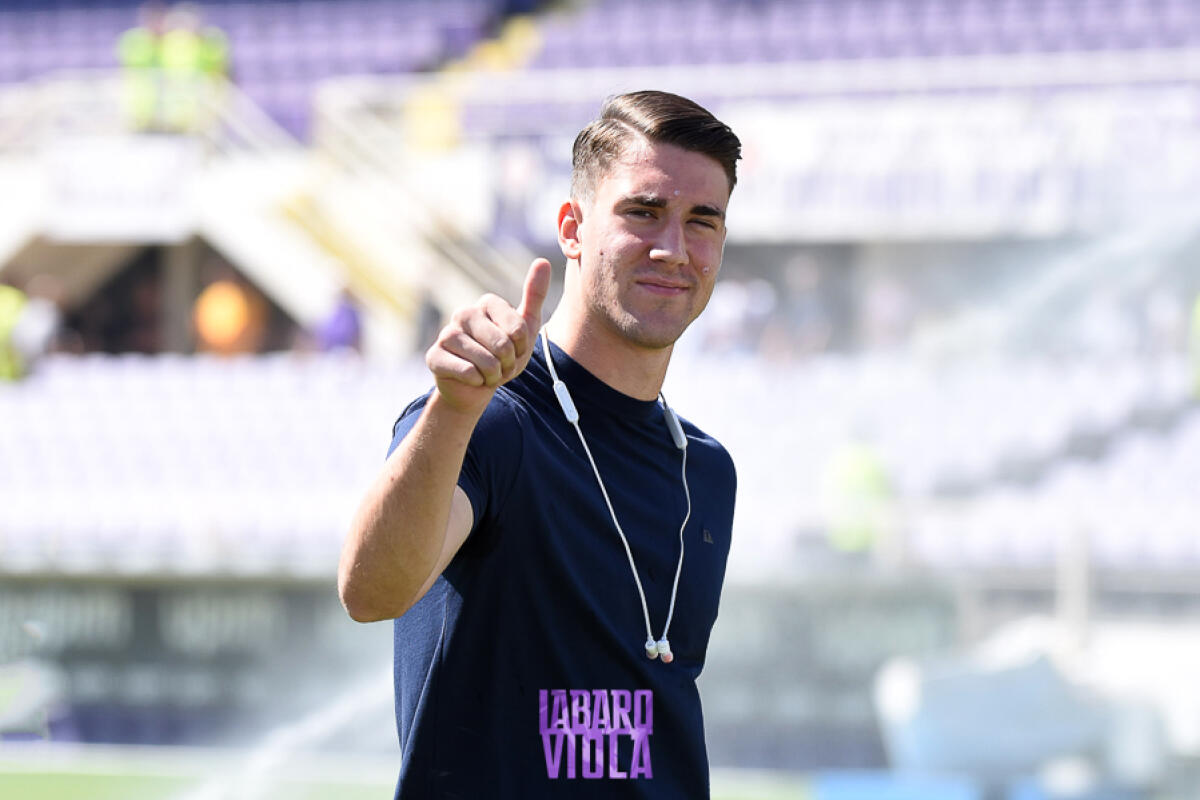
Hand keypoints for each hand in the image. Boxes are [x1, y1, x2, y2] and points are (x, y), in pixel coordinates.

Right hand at [426, 258, 550, 415]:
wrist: (476, 386)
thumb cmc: (503, 356)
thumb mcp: (524, 328)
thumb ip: (534, 295)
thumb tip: (543, 261)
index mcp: (487, 303)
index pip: (518, 329)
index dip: (521, 348)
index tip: (514, 350)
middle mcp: (464, 313)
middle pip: (502, 345)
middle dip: (507, 364)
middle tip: (500, 366)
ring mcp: (447, 333)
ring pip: (485, 361)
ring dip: (493, 375)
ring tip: (487, 373)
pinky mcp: (434, 356)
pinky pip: (467, 372)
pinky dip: (476, 382)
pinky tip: (470, 379)